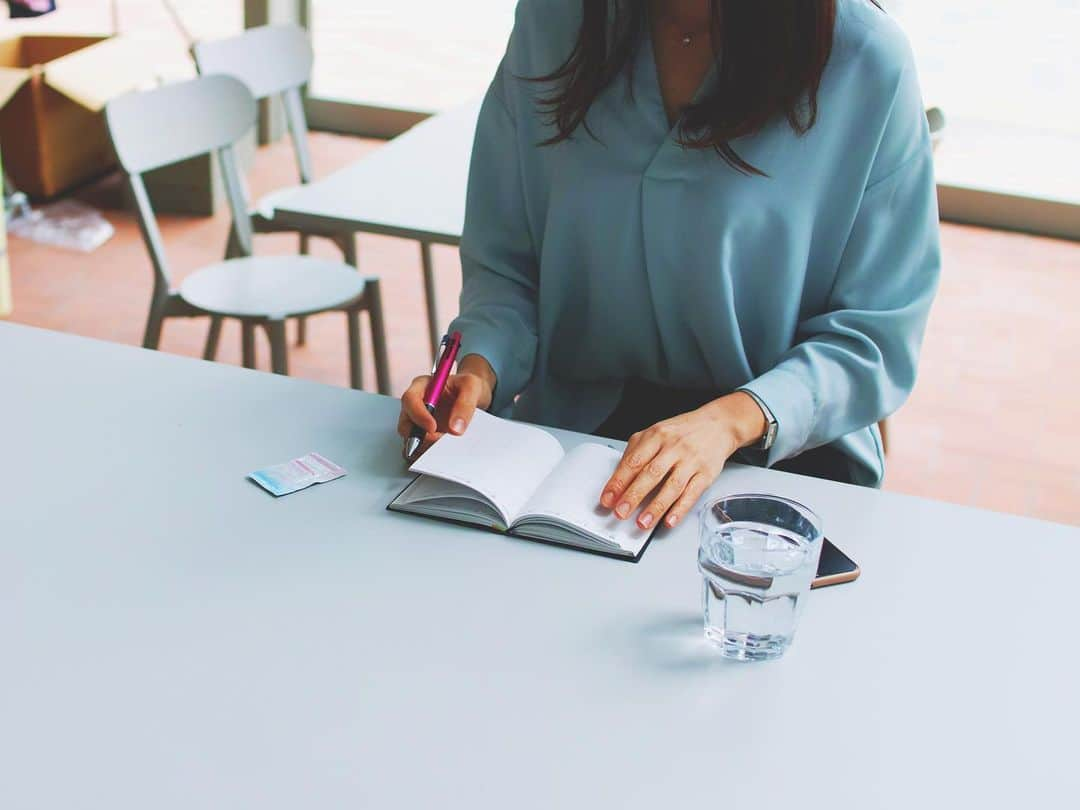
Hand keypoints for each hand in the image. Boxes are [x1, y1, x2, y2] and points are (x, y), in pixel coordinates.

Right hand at [397, 354, 495, 454]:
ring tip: (442, 450)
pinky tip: (442, 453)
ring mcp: (418, 421)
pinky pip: (420, 448)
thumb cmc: (467, 386)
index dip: (418, 415)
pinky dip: (428, 453)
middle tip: (438, 442)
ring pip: (410, 439)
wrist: (472, 396)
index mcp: (422, 386)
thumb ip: (465, 404)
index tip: (433, 427)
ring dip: (423, 447)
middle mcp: (415, 404)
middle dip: (419, 437)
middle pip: (405, 423)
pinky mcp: (424, 435)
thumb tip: (455, 428)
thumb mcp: (471, 386)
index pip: (410, 399)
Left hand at [599, 392, 766, 529]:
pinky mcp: (706, 474)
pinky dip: (680, 509)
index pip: (633, 461)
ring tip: (642, 523)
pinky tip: (669, 521)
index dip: (618, 482)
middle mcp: (673, 448)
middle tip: (620, 513)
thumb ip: (636, 453)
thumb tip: (618, 480)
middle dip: (633, 496)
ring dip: (655, 507)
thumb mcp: (656, 433)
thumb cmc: (682, 432)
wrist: (718, 424)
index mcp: (656, 436)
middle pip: (650, 474)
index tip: (608, 499)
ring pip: (671, 486)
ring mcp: (691, 461)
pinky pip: (692, 494)